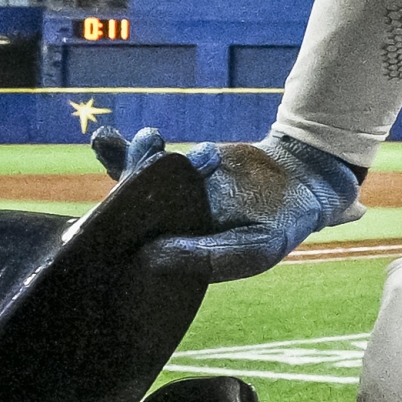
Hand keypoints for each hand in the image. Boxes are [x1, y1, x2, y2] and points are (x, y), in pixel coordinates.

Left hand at [92, 126, 363, 281]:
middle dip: (123, 193)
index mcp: (177, 262)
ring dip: (128, 164)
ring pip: (130, 185)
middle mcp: (164, 233)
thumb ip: (211, 258)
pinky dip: (118, 150)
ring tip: (149, 142)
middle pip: (126, 218)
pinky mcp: (167, 172)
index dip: (120, 242)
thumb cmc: (281, 226)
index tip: (115, 223)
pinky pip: (138, 162)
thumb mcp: (256, 249)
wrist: (295, 180)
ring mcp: (164, 200)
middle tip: (135, 170)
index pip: (137, 258)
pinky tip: (106, 139)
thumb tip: (149, 254)